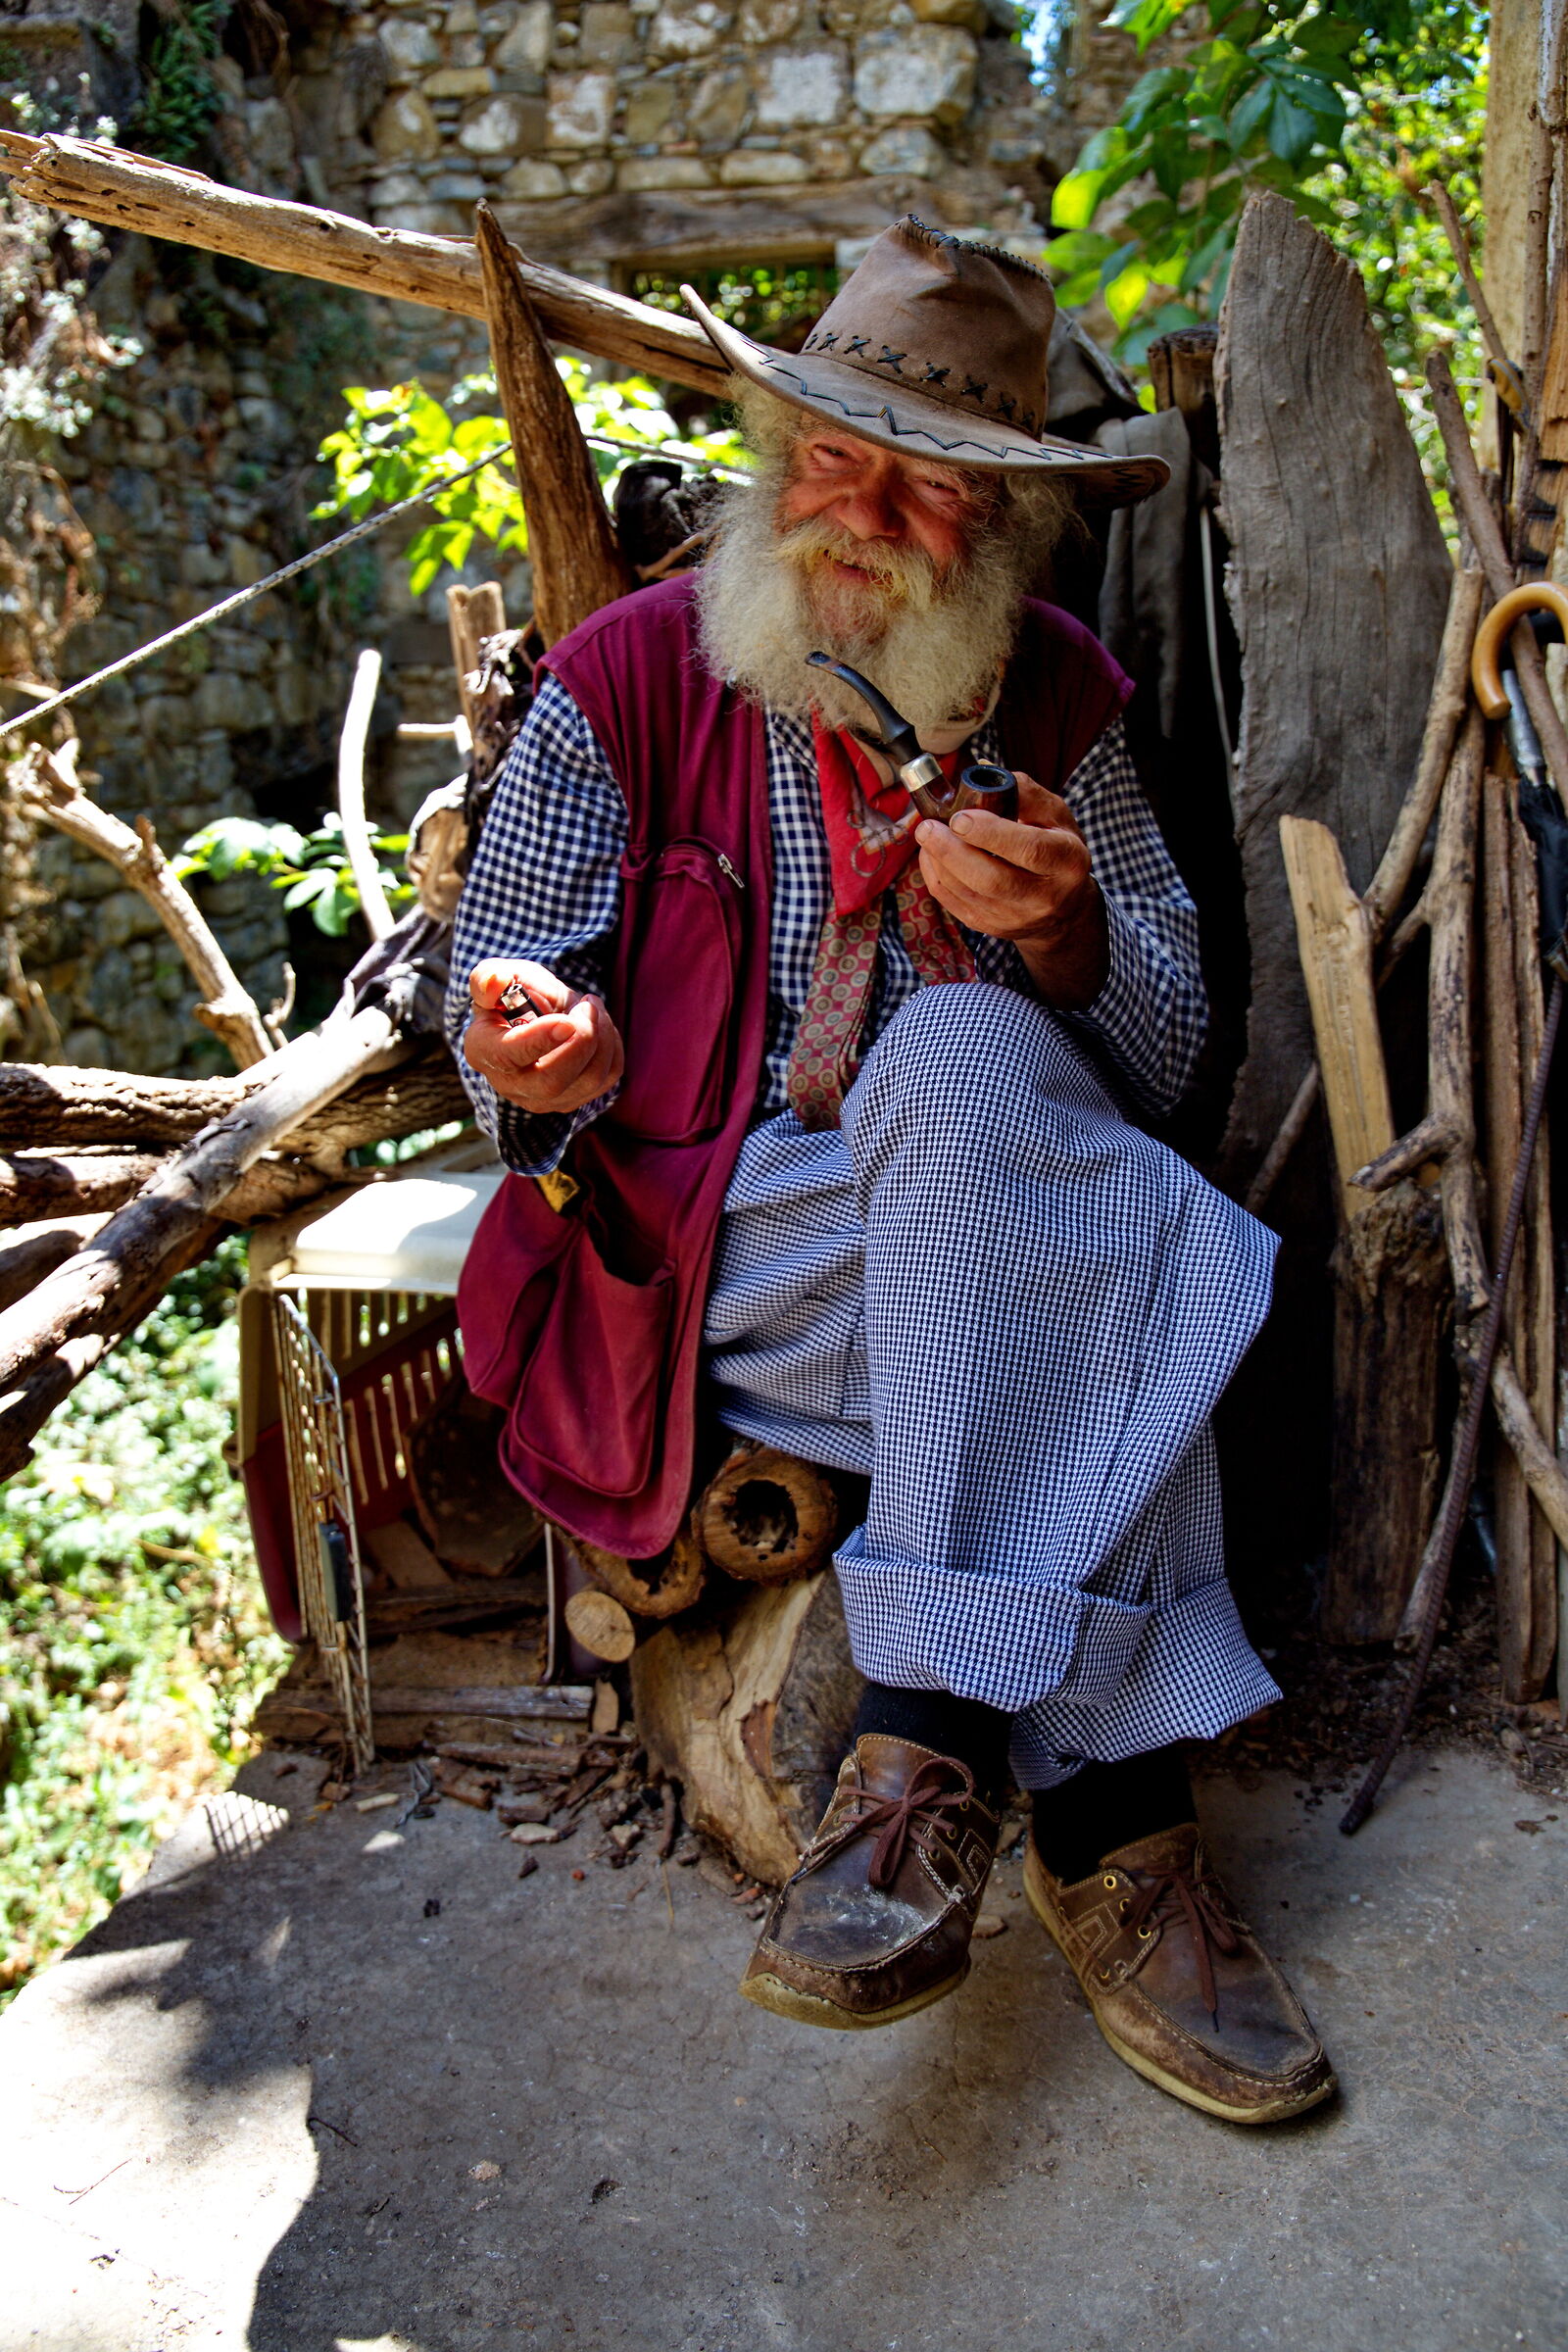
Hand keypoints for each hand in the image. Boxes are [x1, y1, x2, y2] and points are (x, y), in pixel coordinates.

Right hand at [462, 960, 624, 1114]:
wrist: (532, 1015)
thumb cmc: (510, 994)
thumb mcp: (495, 975)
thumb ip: (489, 977)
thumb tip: (495, 981)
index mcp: (484, 1050)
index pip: (508, 1056)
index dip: (539, 1040)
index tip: (567, 1022)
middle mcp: (510, 1083)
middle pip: (551, 1082)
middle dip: (583, 1040)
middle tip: (588, 1005)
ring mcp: (543, 1098)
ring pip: (588, 1081)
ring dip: (602, 1036)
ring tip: (591, 1006)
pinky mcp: (573, 1098)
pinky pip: (607, 1078)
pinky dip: (611, 1046)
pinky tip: (598, 1026)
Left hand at [915, 774, 1108, 1009]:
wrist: (1064, 907)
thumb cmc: (1056, 848)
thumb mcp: (1055, 816)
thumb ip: (1024, 792)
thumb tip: (981, 772)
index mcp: (1067, 861)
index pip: (1029, 850)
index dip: (991, 833)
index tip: (960, 817)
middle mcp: (1046, 897)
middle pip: (992, 879)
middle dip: (952, 851)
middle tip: (928, 826)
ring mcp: (1017, 918)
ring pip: (969, 894)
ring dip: (939, 862)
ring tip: (926, 834)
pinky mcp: (993, 928)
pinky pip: (956, 905)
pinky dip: (936, 878)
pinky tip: (931, 855)